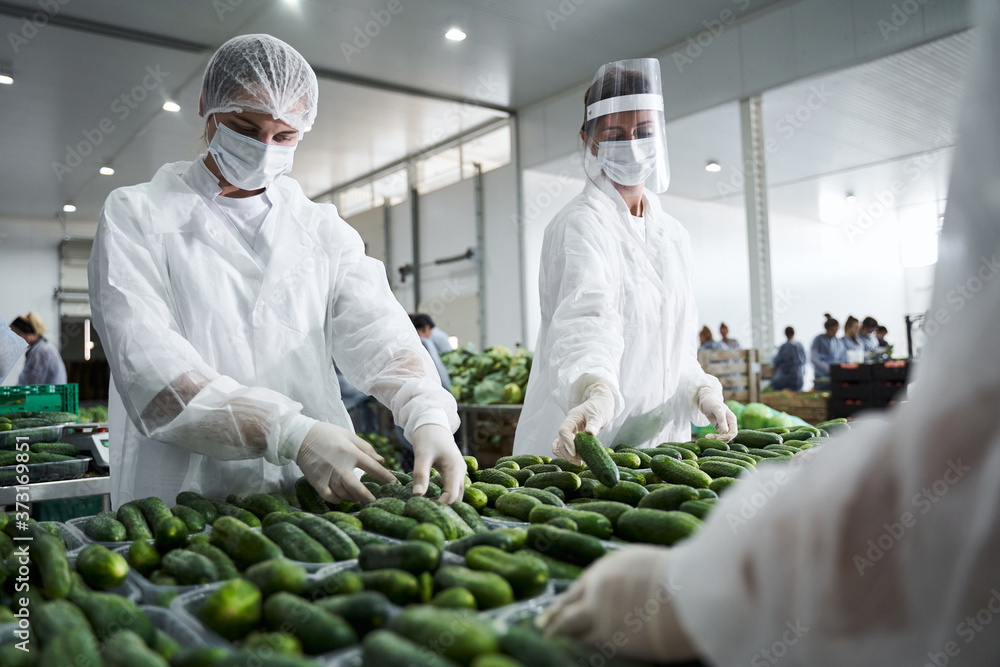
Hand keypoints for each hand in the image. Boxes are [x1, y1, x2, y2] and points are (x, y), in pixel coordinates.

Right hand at [296, 422, 395, 503]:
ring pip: (344, 494)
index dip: (386, 477)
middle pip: (357, 488)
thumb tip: (382, 461)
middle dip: (369, 497)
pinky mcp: (317, 482)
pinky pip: (330, 497)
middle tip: (376, 502)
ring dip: (354, 498)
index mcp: (351, 453)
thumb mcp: (350, 436)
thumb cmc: (328, 434)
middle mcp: (340, 466)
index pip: (373, 468)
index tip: (395, 484)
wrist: (301, 437)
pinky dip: (338, 500)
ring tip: (361, 499)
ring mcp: (328, 476)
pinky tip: (343, 498)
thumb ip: (367, 449)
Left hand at [410, 424, 464, 503]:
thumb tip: (417, 496)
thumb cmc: (427, 437)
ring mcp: (460, 471)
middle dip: (445, 506)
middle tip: (426, 509)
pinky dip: (446, 495)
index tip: (423, 506)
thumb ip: (421, 475)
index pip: (451, 495)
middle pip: (458, 497)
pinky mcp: (456, 470)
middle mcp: (461, 471)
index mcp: (454, 468)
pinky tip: (433, 497)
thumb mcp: (421, 455)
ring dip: (446, 501)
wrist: (433, 422)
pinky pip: (454, 487)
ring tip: (428, 504)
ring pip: (457, 493)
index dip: (439, 504)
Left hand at [540, 546, 695, 661]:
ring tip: (549, 643)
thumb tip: (636, 592)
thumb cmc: (683, 578)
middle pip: (566, 608)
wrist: (689, 590)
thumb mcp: (650, 567)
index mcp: (607, 569)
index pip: (577, 589)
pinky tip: (565, 655)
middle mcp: (596, 589)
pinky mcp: (608, 638)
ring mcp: (599, 614)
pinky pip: (584, 646)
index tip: (554, 611)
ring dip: (559, 637)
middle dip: (553, 620)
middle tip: (543, 628)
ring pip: (569, 629)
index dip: (565, 602)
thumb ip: (632, 581)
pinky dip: (575, 651)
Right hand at [553, 383, 615, 463]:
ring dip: (567, 456)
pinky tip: (578, 460)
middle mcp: (569, 426)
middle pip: (560, 442)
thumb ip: (593, 423)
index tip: (575, 453)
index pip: (563, 431)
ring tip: (580, 462)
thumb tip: (590, 433)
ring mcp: (570, 433)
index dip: (567, 443)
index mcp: (572, 418)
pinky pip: (565, 447)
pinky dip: (568, 455)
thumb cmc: (600, 407)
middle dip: (568, 454)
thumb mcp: (598, 414)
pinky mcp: (574, 438)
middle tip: (580, 462)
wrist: (601, 405)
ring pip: (561, 447)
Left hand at [697, 386, 737, 441]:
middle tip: (709, 438)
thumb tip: (725, 432)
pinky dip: (714, 438)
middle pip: (729, 436)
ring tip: (707, 437)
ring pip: (723, 437)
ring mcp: (724, 426)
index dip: (727, 437)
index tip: (718, 438)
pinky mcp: (718, 427)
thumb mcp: (717, 410)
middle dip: (721, 439)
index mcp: (732, 419)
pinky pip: (719, 436)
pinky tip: (707, 436)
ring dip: (716, 439)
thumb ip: (721, 420)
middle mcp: (729, 424)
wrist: (706, 400)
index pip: (733, 432)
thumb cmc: (712, 402)